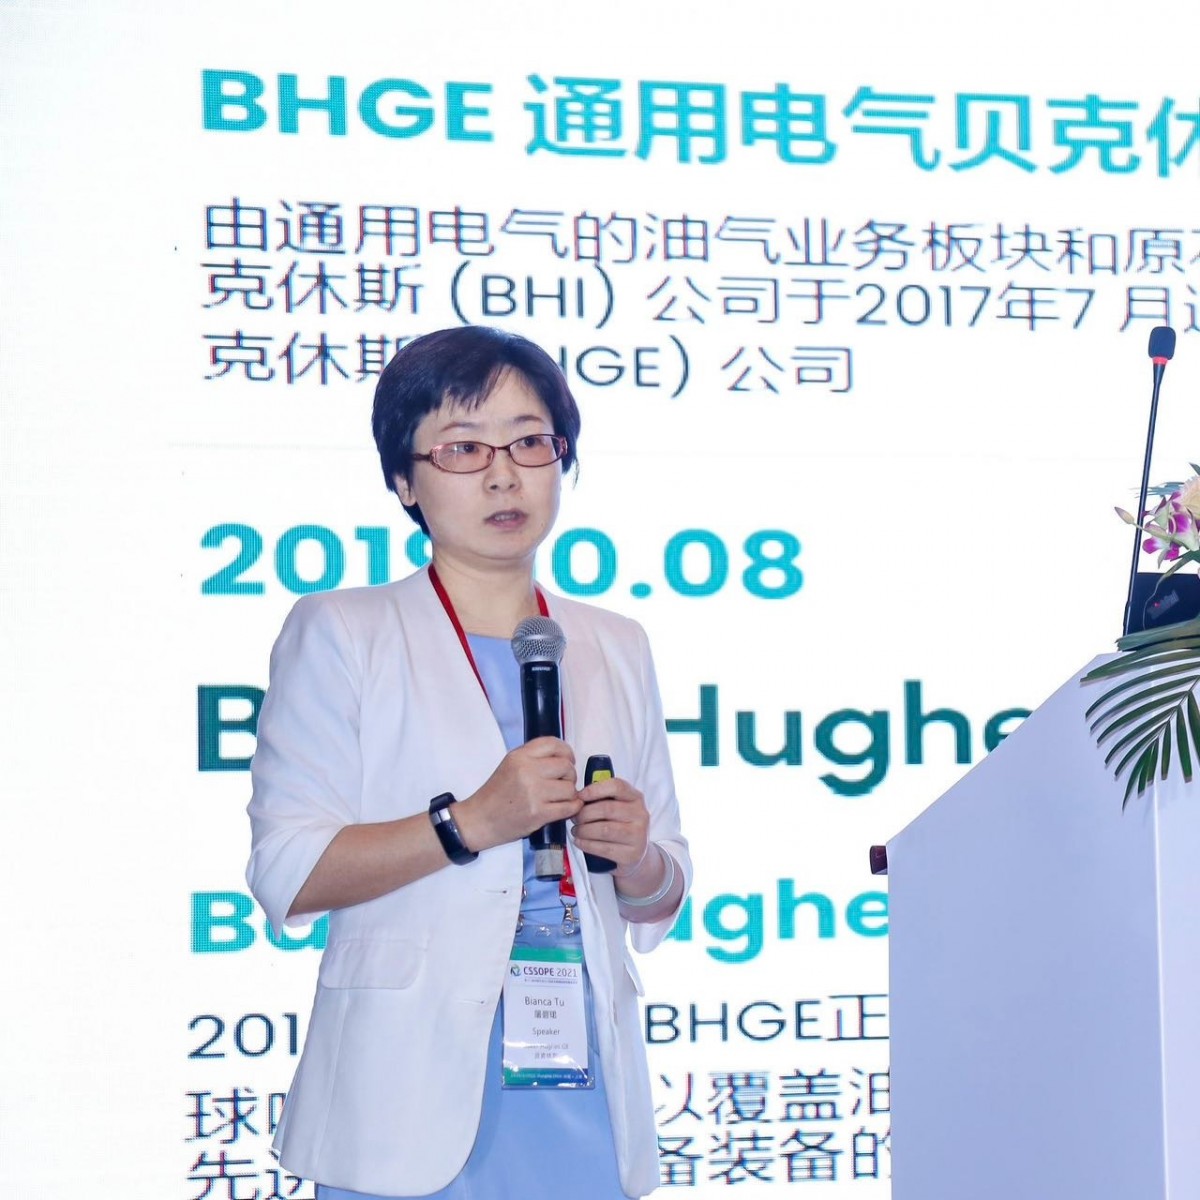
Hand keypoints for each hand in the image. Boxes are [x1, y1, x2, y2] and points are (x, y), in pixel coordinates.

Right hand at [455, 738, 581, 852]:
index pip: (553, 744)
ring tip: (560, 797)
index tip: (568, 760)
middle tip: (562, 783)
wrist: (480, 819)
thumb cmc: (496, 793)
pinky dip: (572, 808)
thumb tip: (564, 758)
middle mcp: (527, 771)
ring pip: (570, 788)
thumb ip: (534, 757)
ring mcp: (533, 793)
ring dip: (570, 794)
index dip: (566, 752)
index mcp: (519, 756)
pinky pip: (569, 807)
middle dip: (569, 775)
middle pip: (566, 766)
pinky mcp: (538, 813)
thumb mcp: (510, 765)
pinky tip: (566, 807)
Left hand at [571, 774, 649, 872]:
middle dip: (584, 813)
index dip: (595, 790)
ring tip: (576, 830)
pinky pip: (604, 848)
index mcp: (636, 798)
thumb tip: (577, 797)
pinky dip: (586, 844)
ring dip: (584, 830)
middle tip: (574, 818)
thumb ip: (602, 798)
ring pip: (604, 830)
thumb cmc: (621, 824)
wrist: (637, 853)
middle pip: (607, 809)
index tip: (580, 796)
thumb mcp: (618, 806)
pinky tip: (579, 841)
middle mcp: (640, 815)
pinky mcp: (632, 854)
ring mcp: (638, 835)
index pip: (617, 786)